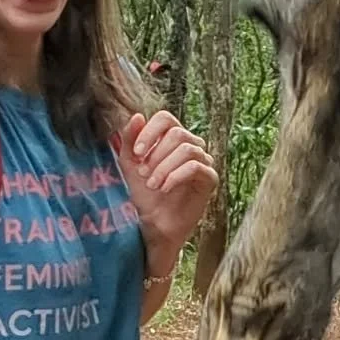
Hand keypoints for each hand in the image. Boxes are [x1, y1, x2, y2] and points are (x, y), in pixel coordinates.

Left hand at [115, 111, 217, 270]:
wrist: (154, 224)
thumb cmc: (144, 194)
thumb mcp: (130, 165)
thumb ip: (130, 140)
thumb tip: (138, 116)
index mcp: (172, 138)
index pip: (166, 118)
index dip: (150, 132)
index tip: (137, 153)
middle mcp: (191, 145)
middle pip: (178, 133)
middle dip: (157, 154)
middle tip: (144, 174)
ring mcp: (203, 161)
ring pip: (187, 149)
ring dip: (164, 167)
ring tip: (152, 184)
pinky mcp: (210, 179)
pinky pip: (196, 167)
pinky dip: (176, 176)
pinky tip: (165, 188)